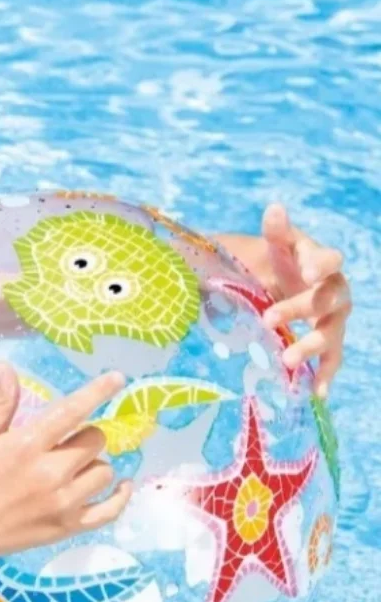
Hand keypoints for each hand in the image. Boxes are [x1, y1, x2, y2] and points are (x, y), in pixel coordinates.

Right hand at [0, 366, 130, 566]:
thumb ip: (1, 403)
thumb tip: (6, 366)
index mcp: (27, 445)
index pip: (72, 411)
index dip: (97, 392)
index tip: (116, 378)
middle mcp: (49, 472)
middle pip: (95, 441)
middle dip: (86, 437)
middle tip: (66, 444)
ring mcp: (62, 502)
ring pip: (104, 472)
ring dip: (94, 465)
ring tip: (74, 469)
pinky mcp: (67, 527)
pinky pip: (109, 511)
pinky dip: (120, 498)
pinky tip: (121, 486)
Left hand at [258, 204, 350, 397]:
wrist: (275, 284)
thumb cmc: (274, 263)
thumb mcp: (271, 247)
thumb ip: (275, 233)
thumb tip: (275, 208)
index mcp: (318, 262)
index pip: (328, 259)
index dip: (320, 263)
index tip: (307, 271)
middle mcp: (331, 289)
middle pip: (326, 299)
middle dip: (299, 309)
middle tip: (268, 319)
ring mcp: (331, 318)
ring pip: (331, 332)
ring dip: (312, 347)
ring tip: (288, 361)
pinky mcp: (326, 341)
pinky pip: (332, 360)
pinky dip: (325, 375)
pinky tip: (317, 393)